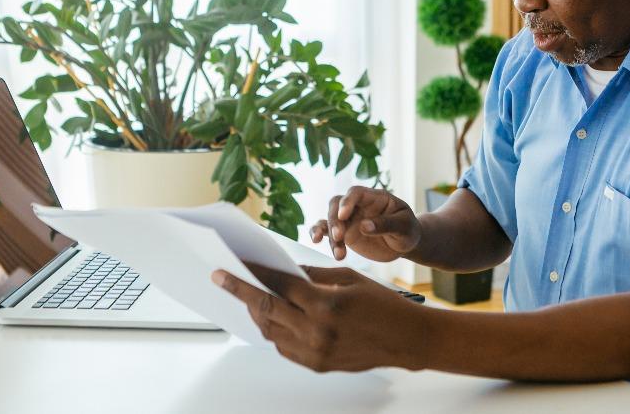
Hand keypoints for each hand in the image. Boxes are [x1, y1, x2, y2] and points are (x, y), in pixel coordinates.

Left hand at [212, 264, 427, 372]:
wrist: (407, 340)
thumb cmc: (384, 305)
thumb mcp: (349, 279)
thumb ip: (313, 276)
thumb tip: (284, 272)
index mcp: (325, 304)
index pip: (279, 285)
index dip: (255, 273)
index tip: (235, 264)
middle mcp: (317, 331)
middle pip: (266, 308)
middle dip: (240, 292)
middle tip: (222, 279)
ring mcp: (315, 352)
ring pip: (271, 331)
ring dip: (256, 312)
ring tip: (248, 297)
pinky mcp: (317, 365)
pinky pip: (284, 348)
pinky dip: (274, 331)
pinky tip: (273, 318)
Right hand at [310, 186, 420, 261]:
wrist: (404, 244)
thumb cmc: (407, 230)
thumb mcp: (404, 227)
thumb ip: (386, 225)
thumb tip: (364, 226)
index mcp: (375, 198)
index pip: (356, 193)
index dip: (347, 201)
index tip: (343, 215)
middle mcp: (358, 206)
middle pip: (337, 204)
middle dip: (335, 220)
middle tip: (339, 237)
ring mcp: (349, 219)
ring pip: (329, 218)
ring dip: (327, 233)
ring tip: (338, 253)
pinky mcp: (344, 233)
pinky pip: (326, 230)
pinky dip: (318, 233)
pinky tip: (316, 241)